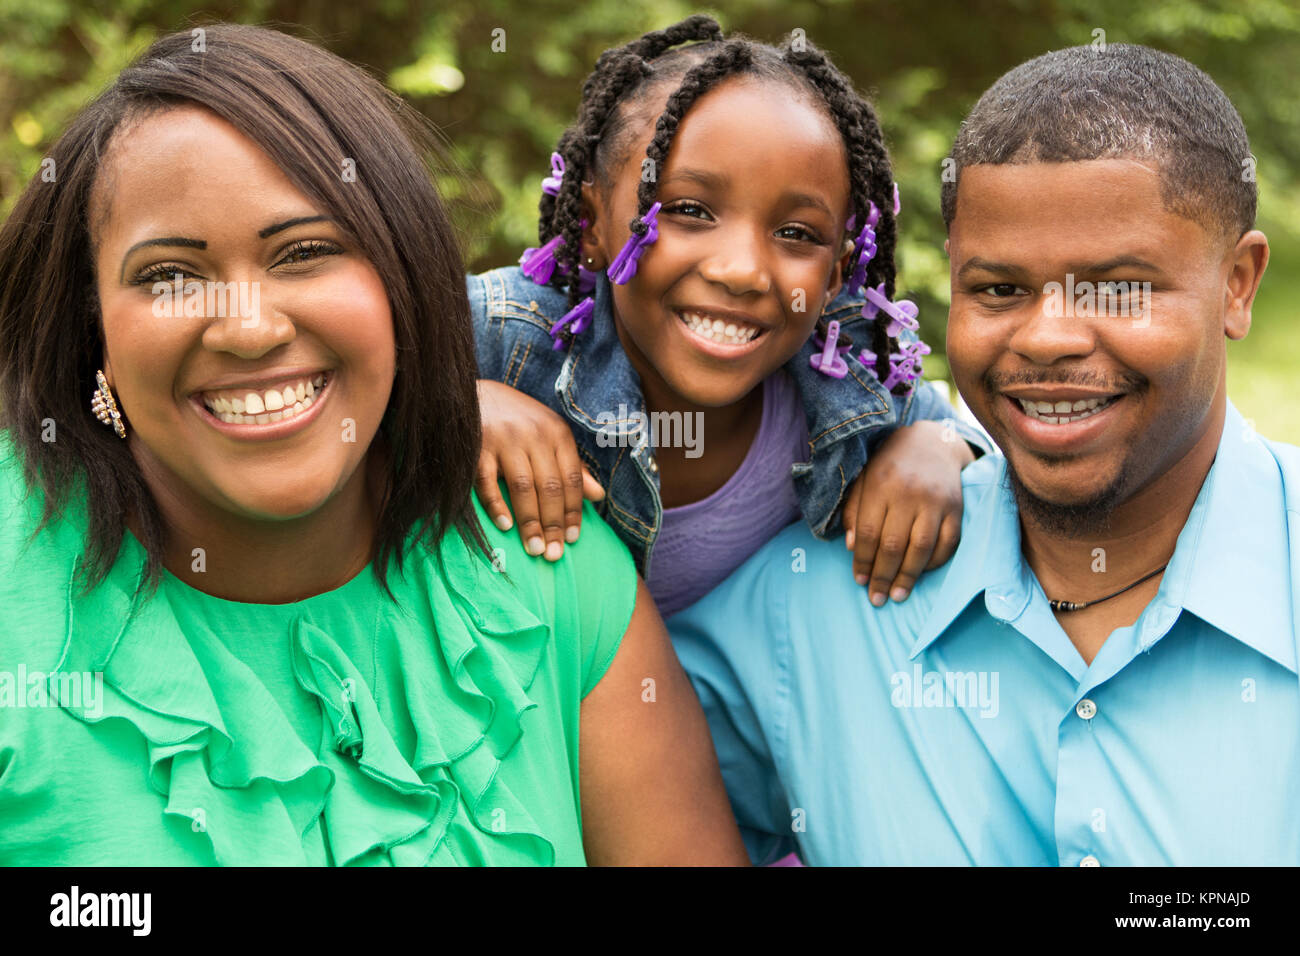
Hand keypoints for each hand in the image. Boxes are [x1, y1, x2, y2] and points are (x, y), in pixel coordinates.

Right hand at [475, 379, 605, 560]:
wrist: (472, 394)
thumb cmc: (517, 421)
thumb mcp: (550, 436)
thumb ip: (573, 466)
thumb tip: (599, 496)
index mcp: (557, 433)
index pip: (572, 479)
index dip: (574, 511)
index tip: (573, 539)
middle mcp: (534, 435)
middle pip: (550, 487)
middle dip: (554, 524)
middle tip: (554, 554)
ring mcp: (504, 440)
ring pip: (523, 487)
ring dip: (530, 522)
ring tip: (535, 549)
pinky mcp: (477, 448)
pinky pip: (488, 482)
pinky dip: (497, 505)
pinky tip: (505, 526)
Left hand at [842, 420, 971, 604]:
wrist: (933, 443)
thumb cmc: (890, 465)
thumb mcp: (864, 480)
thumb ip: (854, 511)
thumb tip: (852, 548)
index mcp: (881, 485)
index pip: (868, 532)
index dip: (863, 561)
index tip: (859, 581)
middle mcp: (909, 493)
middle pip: (894, 545)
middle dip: (883, 576)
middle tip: (877, 599)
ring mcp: (936, 501)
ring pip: (921, 548)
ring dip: (909, 577)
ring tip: (898, 595)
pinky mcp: (957, 508)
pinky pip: (948, 544)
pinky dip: (934, 563)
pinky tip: (921, 574)